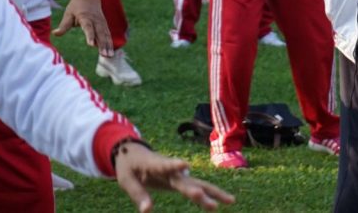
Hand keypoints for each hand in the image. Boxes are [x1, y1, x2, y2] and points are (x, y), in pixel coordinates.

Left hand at [54, 0, 113, 56]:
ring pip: (105, 34)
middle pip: (100, 33)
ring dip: (108, 45)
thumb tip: (54, 33)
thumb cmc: (76, 6)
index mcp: (85, 17)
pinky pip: (107, 34)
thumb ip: (63, 25)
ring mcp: (101, 22)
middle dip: (103, 44)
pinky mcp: (104, 24)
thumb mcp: (68, 14)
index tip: (91, 44)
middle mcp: (95, 20)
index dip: (90, 36)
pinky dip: (110, 42)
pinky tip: (110, 51)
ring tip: (109, 56)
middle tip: (104, 55)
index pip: (88, 27)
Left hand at [114, 142, 233, 211]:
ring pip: (198, 183)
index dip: (174, 165)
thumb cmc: (129, 166)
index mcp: (155, 164)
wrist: (135, 151)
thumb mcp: (126, 180)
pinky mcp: (181, 180)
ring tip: (231, 200)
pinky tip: (225, 202)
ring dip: (213, 193)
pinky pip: (197, 188)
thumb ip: (138, 194)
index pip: (165, 165)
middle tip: (208, 201)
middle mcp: (171, 169)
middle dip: (197, 191)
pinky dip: (209, 194)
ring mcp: (178, 174)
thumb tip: (148, 211)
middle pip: (186, 181)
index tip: (184, 165)